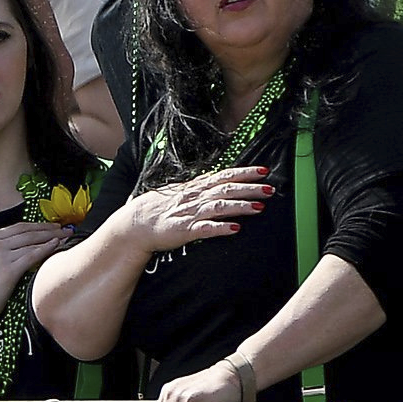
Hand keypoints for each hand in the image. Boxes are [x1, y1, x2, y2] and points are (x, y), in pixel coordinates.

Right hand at [0, 219, 75, 318]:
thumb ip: (3, 250)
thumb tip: (28, 244)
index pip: (19, 227)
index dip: (39, 225)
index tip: (53, 226)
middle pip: (28, 232)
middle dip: (49, 230)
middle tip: (65, 230)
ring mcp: (0, 256)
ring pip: (32, 242)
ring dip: (52, 238)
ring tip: (66, 237)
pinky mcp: (8, 270)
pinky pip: (32, 256)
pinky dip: (46, 249)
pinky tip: (57, 246)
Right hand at [119, 166, 271, 254]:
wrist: (133, 225)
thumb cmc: (156, 209)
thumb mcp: (179, 192)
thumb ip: (199, 187)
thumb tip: (218, 180)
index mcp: (194, 188)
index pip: (223, 176)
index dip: (244, 173)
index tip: (263, 170)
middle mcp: (194, 198)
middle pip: (225, 190)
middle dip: (249, 189)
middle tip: (270, 189)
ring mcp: (189, 214)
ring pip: (218, 207)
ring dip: (239, 207)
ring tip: (259, 208)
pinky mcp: (183, 231)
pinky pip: (204, 229)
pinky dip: (220, 228)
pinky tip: (235, 229)